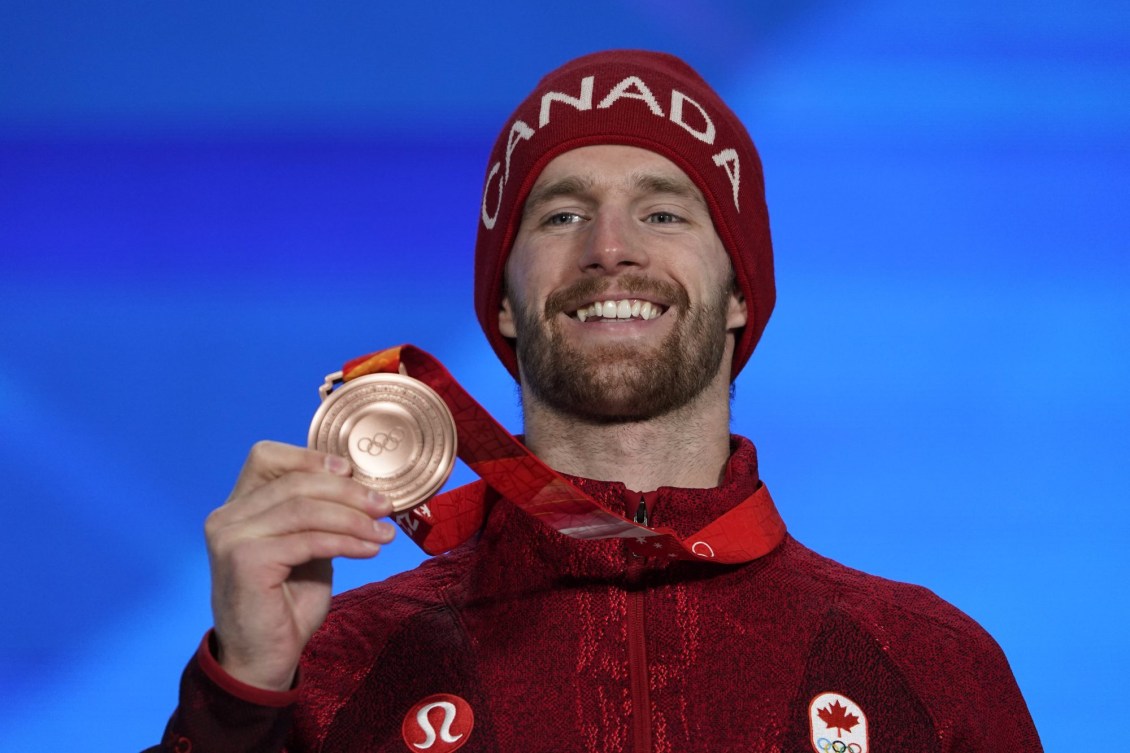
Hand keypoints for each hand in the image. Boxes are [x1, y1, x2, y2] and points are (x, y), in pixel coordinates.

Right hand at [204, 440, 394, 690]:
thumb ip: (318, 513)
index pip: (266, 457)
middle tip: (385, 505)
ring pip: (304, 509)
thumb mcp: (306, 546)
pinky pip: (308, 540)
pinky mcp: (245, 561)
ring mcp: (231, 538)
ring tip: (384, 532)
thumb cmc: (286, 601)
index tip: (352, 472)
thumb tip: (360, 485)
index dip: (310, 456)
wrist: (264, 657)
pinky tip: (369, 549)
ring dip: (353, 518)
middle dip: (348, 492)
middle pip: (295, 482)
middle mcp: (226, 517)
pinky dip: (346, 542)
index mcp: (237, 506)